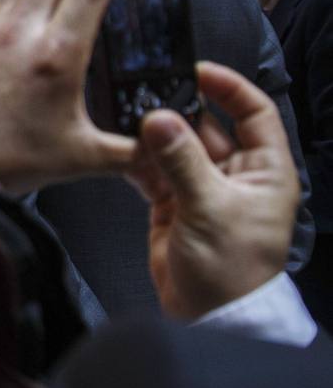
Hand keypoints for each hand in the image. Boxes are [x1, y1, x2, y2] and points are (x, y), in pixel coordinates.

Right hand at [129, 62, 298, 319]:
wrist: (210, 317)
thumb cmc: (230, 270)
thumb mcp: (209, 207)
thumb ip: (181, 160)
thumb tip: (158, 118)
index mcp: (264, 170)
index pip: (254, 113)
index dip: (228, 87)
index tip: (195, 70)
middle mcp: (235, 174)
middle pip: (207, 126)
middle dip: (178, 111)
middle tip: (146, 95)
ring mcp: (203, 188)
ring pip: (177, 146)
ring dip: (154, 136)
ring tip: (129, 124)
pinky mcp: (174, 203)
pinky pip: (155, 170)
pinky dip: (138, 160)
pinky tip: (122, 151)